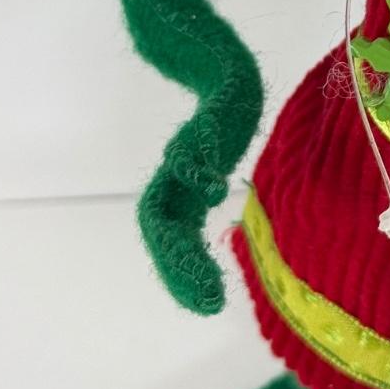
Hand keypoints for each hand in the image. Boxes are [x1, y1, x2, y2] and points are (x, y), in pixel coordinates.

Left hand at [137, 127, 229, 315]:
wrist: (228, 84)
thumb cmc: (219, 133)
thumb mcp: (210, 173)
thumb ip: (203, 201)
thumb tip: (219, 231)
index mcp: (180, 196)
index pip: (170, 242)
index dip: (180, 273)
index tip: (206, 305)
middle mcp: (174, 183)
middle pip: (161, 231)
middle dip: (179, 268)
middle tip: (206, 301)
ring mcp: (182, 157)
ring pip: (164, 203)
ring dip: (178, 240)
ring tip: (201, 269)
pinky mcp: (199, 130)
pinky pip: (189, 153)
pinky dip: (197, 173)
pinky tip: (216, 190)